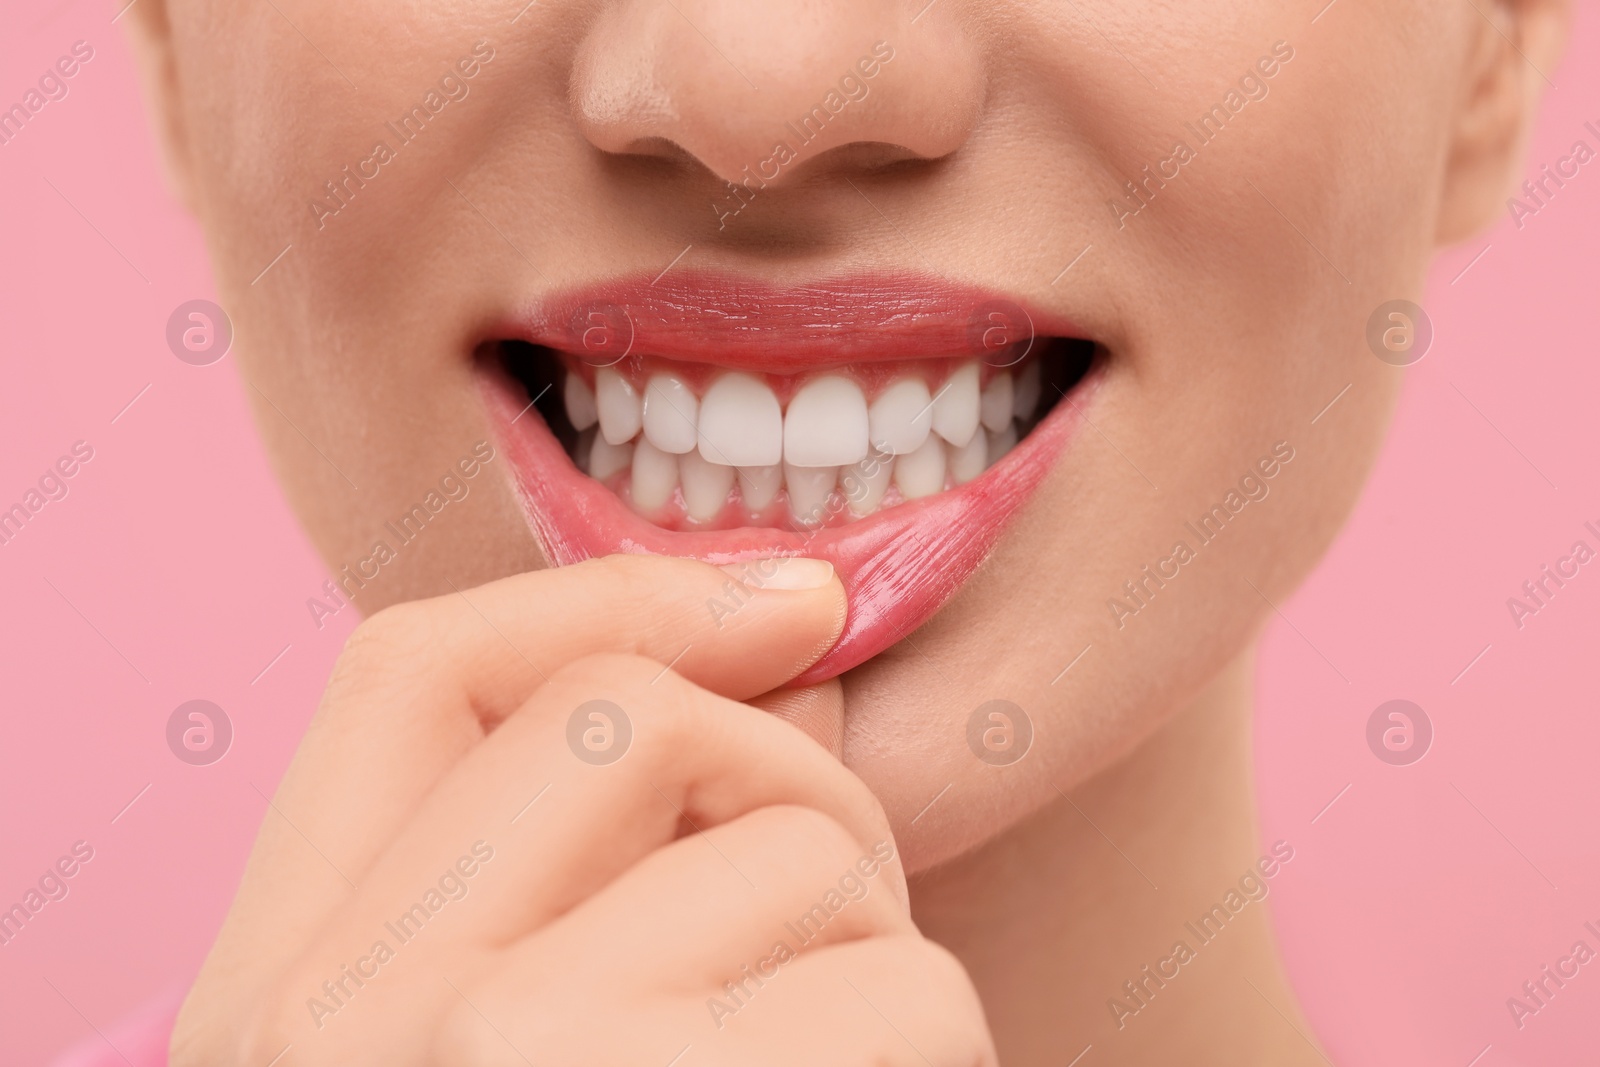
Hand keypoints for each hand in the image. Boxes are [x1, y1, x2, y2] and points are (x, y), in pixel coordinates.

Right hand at [171, 555, 995, 1066]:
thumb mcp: (469, 1050)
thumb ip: (560, 876)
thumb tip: (788, 658)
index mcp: (277, 1000)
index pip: (406, 676)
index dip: (602, 594)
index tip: (781, 606)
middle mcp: (354, 1021)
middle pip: (623, 719)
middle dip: (783, 773)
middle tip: (844, 896)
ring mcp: (513, 1064)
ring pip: (797, 847)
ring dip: (869, 944)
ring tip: (829, 1063)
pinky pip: (906, 993)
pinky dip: (930, 1049)